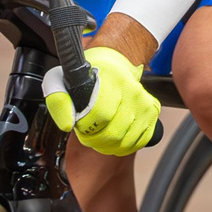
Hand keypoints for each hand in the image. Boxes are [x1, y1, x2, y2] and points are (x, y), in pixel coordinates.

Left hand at [44, 46, 161, 155]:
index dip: (86, 126)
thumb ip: (59, 101)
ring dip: (108, 145)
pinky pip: (138, 142)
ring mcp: (145, 104)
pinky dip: (123, 146)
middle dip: (94, 139)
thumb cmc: (90, 75)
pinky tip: (114, 136)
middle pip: (113, 134)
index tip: (79, 123)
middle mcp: (133, 92)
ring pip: (125, 142)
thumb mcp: (64, 80)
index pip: (100, 115)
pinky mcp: (152, 113)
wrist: (115, 65)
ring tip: (99, 134)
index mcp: (112, 80)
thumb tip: (67, 124)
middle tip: (87, 132)